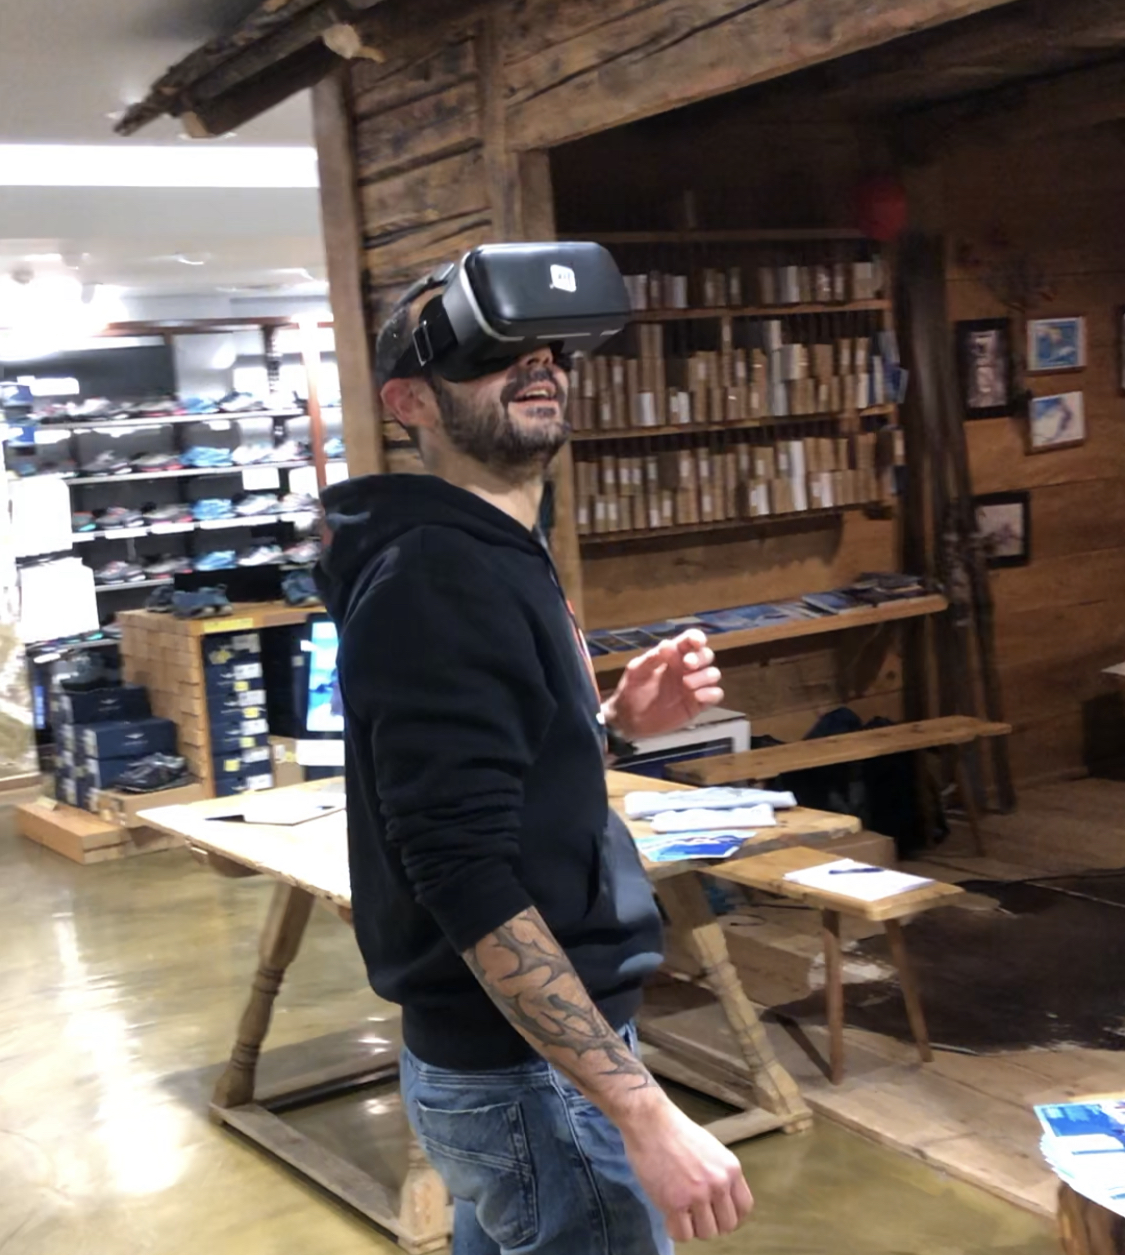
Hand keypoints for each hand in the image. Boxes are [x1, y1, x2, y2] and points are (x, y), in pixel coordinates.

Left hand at [603, 629, 723, 740]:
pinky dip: (711, 693)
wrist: (629, 719)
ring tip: (686, 684)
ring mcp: (694, 686)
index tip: (696, 642)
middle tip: (687, 664)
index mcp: (672, 656)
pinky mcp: (697, 704)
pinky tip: (697, 696)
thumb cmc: (631, 690)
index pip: (690, 641)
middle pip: (706, 655)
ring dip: (704, 676)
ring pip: (713, 674)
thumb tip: (668, 645)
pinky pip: (715, 695)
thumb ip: (652, 658)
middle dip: (701, 657)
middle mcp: (686, 669)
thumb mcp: (637, 671)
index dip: (697, 638)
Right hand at [619, 1093, 753, 1241]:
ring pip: (706, 1233)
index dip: (730, 1215)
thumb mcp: (711, 1149)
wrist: (650, 1120)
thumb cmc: (676, 1130)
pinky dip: (676, 1230)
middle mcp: (719, 1184)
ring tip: (681, 1212)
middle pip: (727, 1225)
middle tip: (696, 1214)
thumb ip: (719, 1174)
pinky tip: (669, 1215)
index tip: (717, 1214)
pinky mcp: (674, 1203)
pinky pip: (683, 1235)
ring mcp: (697, 1195)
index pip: (744, 1208)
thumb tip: (720, 1201)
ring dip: (694, 1227)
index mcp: (731, 1169)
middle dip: (712, 1223)